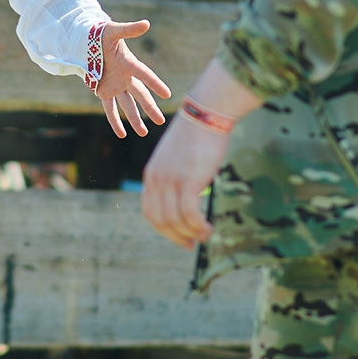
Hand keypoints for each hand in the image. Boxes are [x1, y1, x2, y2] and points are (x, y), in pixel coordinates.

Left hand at [93, 19, 170, 138]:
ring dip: (135, 119)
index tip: (167, 94)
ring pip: (128, 105)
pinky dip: (115, 121)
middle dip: (150, 108)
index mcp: (129, 64)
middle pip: (140, 95)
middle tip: (160, 121)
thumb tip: (147, 23)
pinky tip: (122, 134)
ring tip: (143, 133)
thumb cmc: (102, 35)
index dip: (155, 84)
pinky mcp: (103, 92)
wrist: (88, 42)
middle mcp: (125, 78)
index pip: (145, 75)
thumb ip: (129, 29)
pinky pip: (110, 109)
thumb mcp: (114, 31)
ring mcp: (115, 86)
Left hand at [139, 113, 230, 247]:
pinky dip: (198, 226)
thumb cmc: (198, 134)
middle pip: (161, 220)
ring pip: (176, 220)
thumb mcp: (178, 158)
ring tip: (205, 236)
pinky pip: (189, 214)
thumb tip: (188, 196)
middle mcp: (156, 179)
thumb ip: (176, 177)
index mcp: (151, 175)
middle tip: (190, 245)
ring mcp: (171, 180)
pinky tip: (208, 229)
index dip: (163, 229)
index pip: (150, 212)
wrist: (206, 113)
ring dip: (191, 233)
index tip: (178, 237)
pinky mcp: (188, 181)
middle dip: (175, 236)